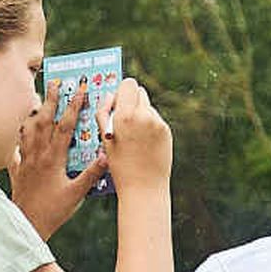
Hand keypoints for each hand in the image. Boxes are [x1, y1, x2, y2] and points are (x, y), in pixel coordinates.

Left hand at [11, 80, 105, 237]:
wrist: (26, 224)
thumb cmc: (53, 211)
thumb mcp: (77, 194)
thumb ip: (91, 174)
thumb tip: (106, 155)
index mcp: (54, 157)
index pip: (65, 125)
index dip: (73, 105)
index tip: (80, 88)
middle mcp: (37, 154)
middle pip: (44, 119)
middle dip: (51, 98)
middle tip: (56, 81)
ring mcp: (25, 160)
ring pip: (28, 129)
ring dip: (34, 112)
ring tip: (38, 100)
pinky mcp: (17, 169)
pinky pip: (17, 146)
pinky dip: (20, 135)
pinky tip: (20, 132)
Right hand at [100, 80, 171, 196]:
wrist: (144, 187)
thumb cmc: (119, 165)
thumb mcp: (105, 139)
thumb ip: (104, 113)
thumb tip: (111, 95)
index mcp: (125, 115)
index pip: (128, 84)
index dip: (122, 92)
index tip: (117, 103)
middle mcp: (143, 115)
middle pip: (139, 91)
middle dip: (131, 100)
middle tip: (124, 118)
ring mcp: (157, 122)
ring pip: (147, 106)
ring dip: (140, 113)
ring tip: (134, 135)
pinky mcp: (166, 130)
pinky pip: (155, 119)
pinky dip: (149, 125)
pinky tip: (144, 142)